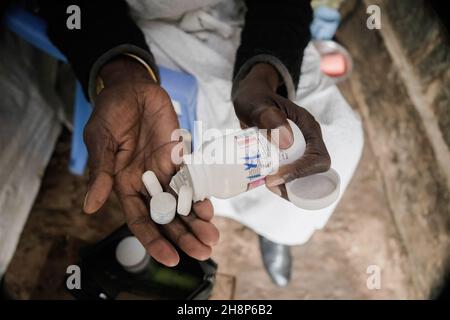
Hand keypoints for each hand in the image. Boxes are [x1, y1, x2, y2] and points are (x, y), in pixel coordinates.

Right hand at [83, 57, 218, 265]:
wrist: (131, 88)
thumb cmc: (110, 113)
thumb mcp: (101, 142)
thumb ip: (101, 173)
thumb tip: (89, 207)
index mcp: (124, 184)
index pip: (140, 220)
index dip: (154, 240)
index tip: (171, 258)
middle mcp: (146, 182)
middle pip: (167, 216)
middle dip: (184, 235)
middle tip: (203, 252)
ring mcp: (165, 170)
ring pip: (183, 201)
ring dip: (197, 220)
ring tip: (212, 237)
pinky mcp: (179, 155)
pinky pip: (193, 177)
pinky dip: (201, 192)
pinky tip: (210, 207)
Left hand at [232, 63, 330, 194]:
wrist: (251, 99)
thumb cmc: (254, 98)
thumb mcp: (257, 104)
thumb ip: (268, 116)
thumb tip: (287, 142)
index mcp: (309, 127)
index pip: (317, 156)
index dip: (300, 172)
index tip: (275, 178)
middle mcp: (309, 140)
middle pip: (315, 172)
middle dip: (296, 183)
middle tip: (270, 185)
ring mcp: (301, 150)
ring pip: (306, 178)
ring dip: (291, 188)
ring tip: (267, 185)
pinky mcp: (290, 157)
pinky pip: (294, 176)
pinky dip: (284, 184)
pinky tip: (267, 184)